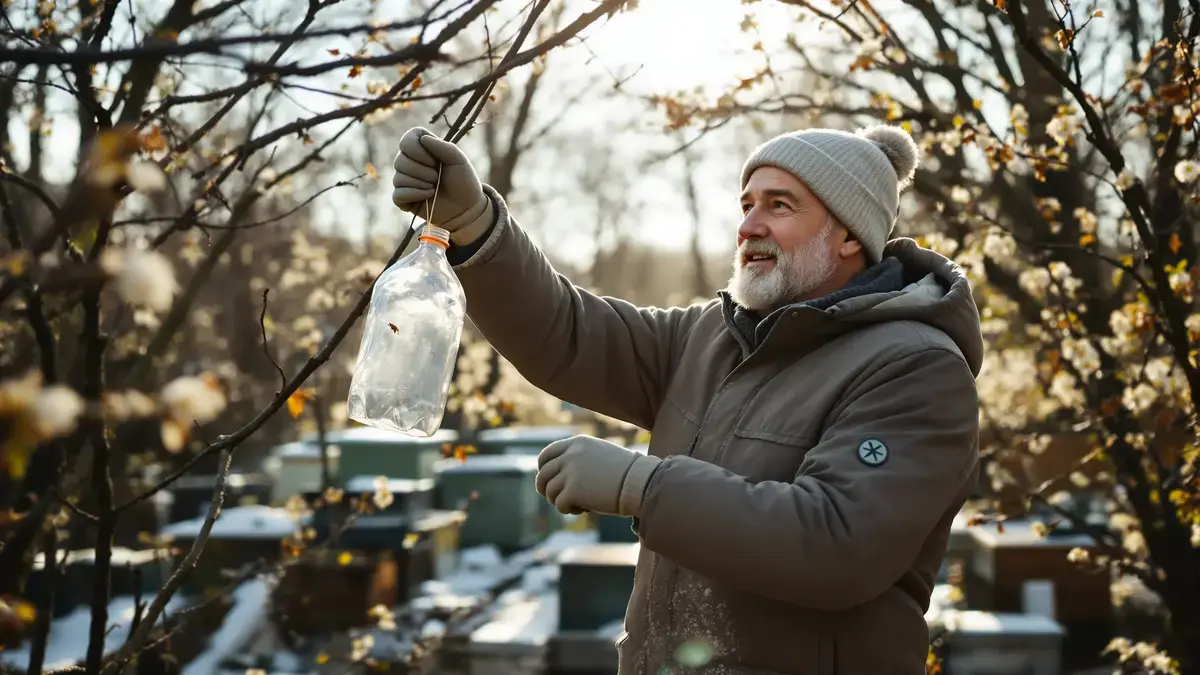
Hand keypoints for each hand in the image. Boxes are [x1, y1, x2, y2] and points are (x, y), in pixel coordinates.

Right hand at [391, 127, 492, 245]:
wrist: (466, 207)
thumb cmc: (463, 181)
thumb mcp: (458, 159)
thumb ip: (441, 146)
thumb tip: (423, 139)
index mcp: (422, 149)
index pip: (407, 140)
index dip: (417, 149)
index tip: (434, 160)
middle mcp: (410, 162)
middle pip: (400, 160)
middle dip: (423, 171)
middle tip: (437, 177)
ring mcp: (404, 181)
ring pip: (398, 178)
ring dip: (421, 184)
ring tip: (434, 188)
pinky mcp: (403, 198)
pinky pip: (398, 194)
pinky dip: (415, 195)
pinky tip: (428, 196)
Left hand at [535, 435, 660, 516]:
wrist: (639, 482)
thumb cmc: (625, 472)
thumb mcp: (600, 455)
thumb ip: (579, 458)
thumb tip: (556, 475)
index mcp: (577, 443)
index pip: (547, 455)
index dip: (543, 469)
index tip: (547, 480)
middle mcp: (570, 455)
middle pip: (543, 474)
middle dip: (545, 489)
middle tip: (553, 498)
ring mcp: (570, 473)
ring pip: (550, 492)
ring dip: (560, 500)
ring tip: (577, 504)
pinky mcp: (572, 491)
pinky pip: (559, 505)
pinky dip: (569, 510)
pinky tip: (584, 509)